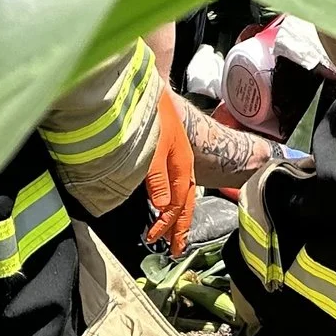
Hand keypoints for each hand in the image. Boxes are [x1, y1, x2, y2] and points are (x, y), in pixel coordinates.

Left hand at [144, 88, 195, 256]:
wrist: (150, 86)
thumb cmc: (154, 113)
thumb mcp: (155, 145)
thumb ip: (157, 177)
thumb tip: (162, 208)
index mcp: (182, 165)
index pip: (176, 203)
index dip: (167, 224)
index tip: (154, 240)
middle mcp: (182, 163)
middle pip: (185, 201)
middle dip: (180, 226)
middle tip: (175, 249)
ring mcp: (177, 157)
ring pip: (182, 192)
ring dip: (178, 214)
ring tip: (175, 233)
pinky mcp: (169, 151)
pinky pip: (175, 182)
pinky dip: (173, 198)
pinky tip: (166, 202)